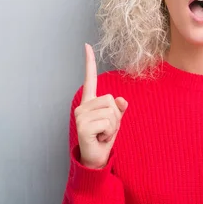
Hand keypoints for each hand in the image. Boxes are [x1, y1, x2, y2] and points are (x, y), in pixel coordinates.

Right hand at [74, 43, 127, 168]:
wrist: (96, 159)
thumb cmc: (104, 138)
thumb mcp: (115, 121)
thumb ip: (119, 109)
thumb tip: (121, 100)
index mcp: (90, 102)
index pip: (90, 79)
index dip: (89, 62)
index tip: (87, 45)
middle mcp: (82, 106)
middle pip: (111, 100)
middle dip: (115, 116)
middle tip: (106, 129)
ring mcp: (80, 116)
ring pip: (111, 112)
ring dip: (113, 126)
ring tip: (102, 134)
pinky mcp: (83, 126)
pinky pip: (108, 123)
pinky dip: (109, 133)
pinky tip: (100, 139)